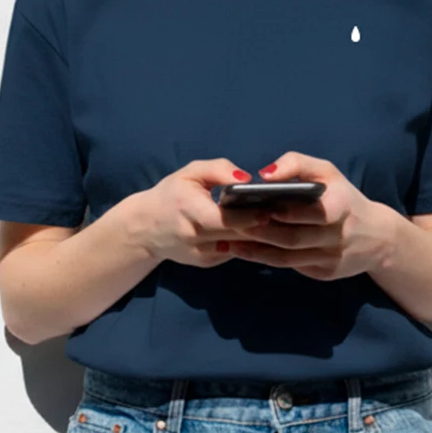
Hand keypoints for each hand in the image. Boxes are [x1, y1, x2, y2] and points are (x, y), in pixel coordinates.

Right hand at [115, 158, 281, 267]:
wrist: (144, 228)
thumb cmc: (171, 194)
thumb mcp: (189, 173)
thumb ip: (218, 169)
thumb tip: (247, 179)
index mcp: (188, 210)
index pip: (225, 219)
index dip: (251, 215)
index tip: (274, 206)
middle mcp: (193, 237)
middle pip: (237, 235)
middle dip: (262, 226)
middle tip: (286, 214)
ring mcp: (200, 254)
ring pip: (240, 247)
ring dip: (260, 237)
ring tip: (280, 223)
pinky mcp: (206, 263)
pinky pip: (234, 252)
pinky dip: (249, 244)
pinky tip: (263, 232)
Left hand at [224, 151, 398, 279]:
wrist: (378, 237)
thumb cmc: (343, 197)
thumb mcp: (328, 173)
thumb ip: (297, 164)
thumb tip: (265, 174)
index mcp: (342, 206)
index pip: (315, 212)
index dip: (286, 213)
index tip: (258, 206)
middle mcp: (340, 235)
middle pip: (294, 238)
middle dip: (260, 232)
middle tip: (231, 224)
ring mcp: (333, 258)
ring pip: (288, 257)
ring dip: (255, 250)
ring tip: (228, 240)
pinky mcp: (326, 273)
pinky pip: (291, 267)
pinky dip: (265, 260)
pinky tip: (242, 252)